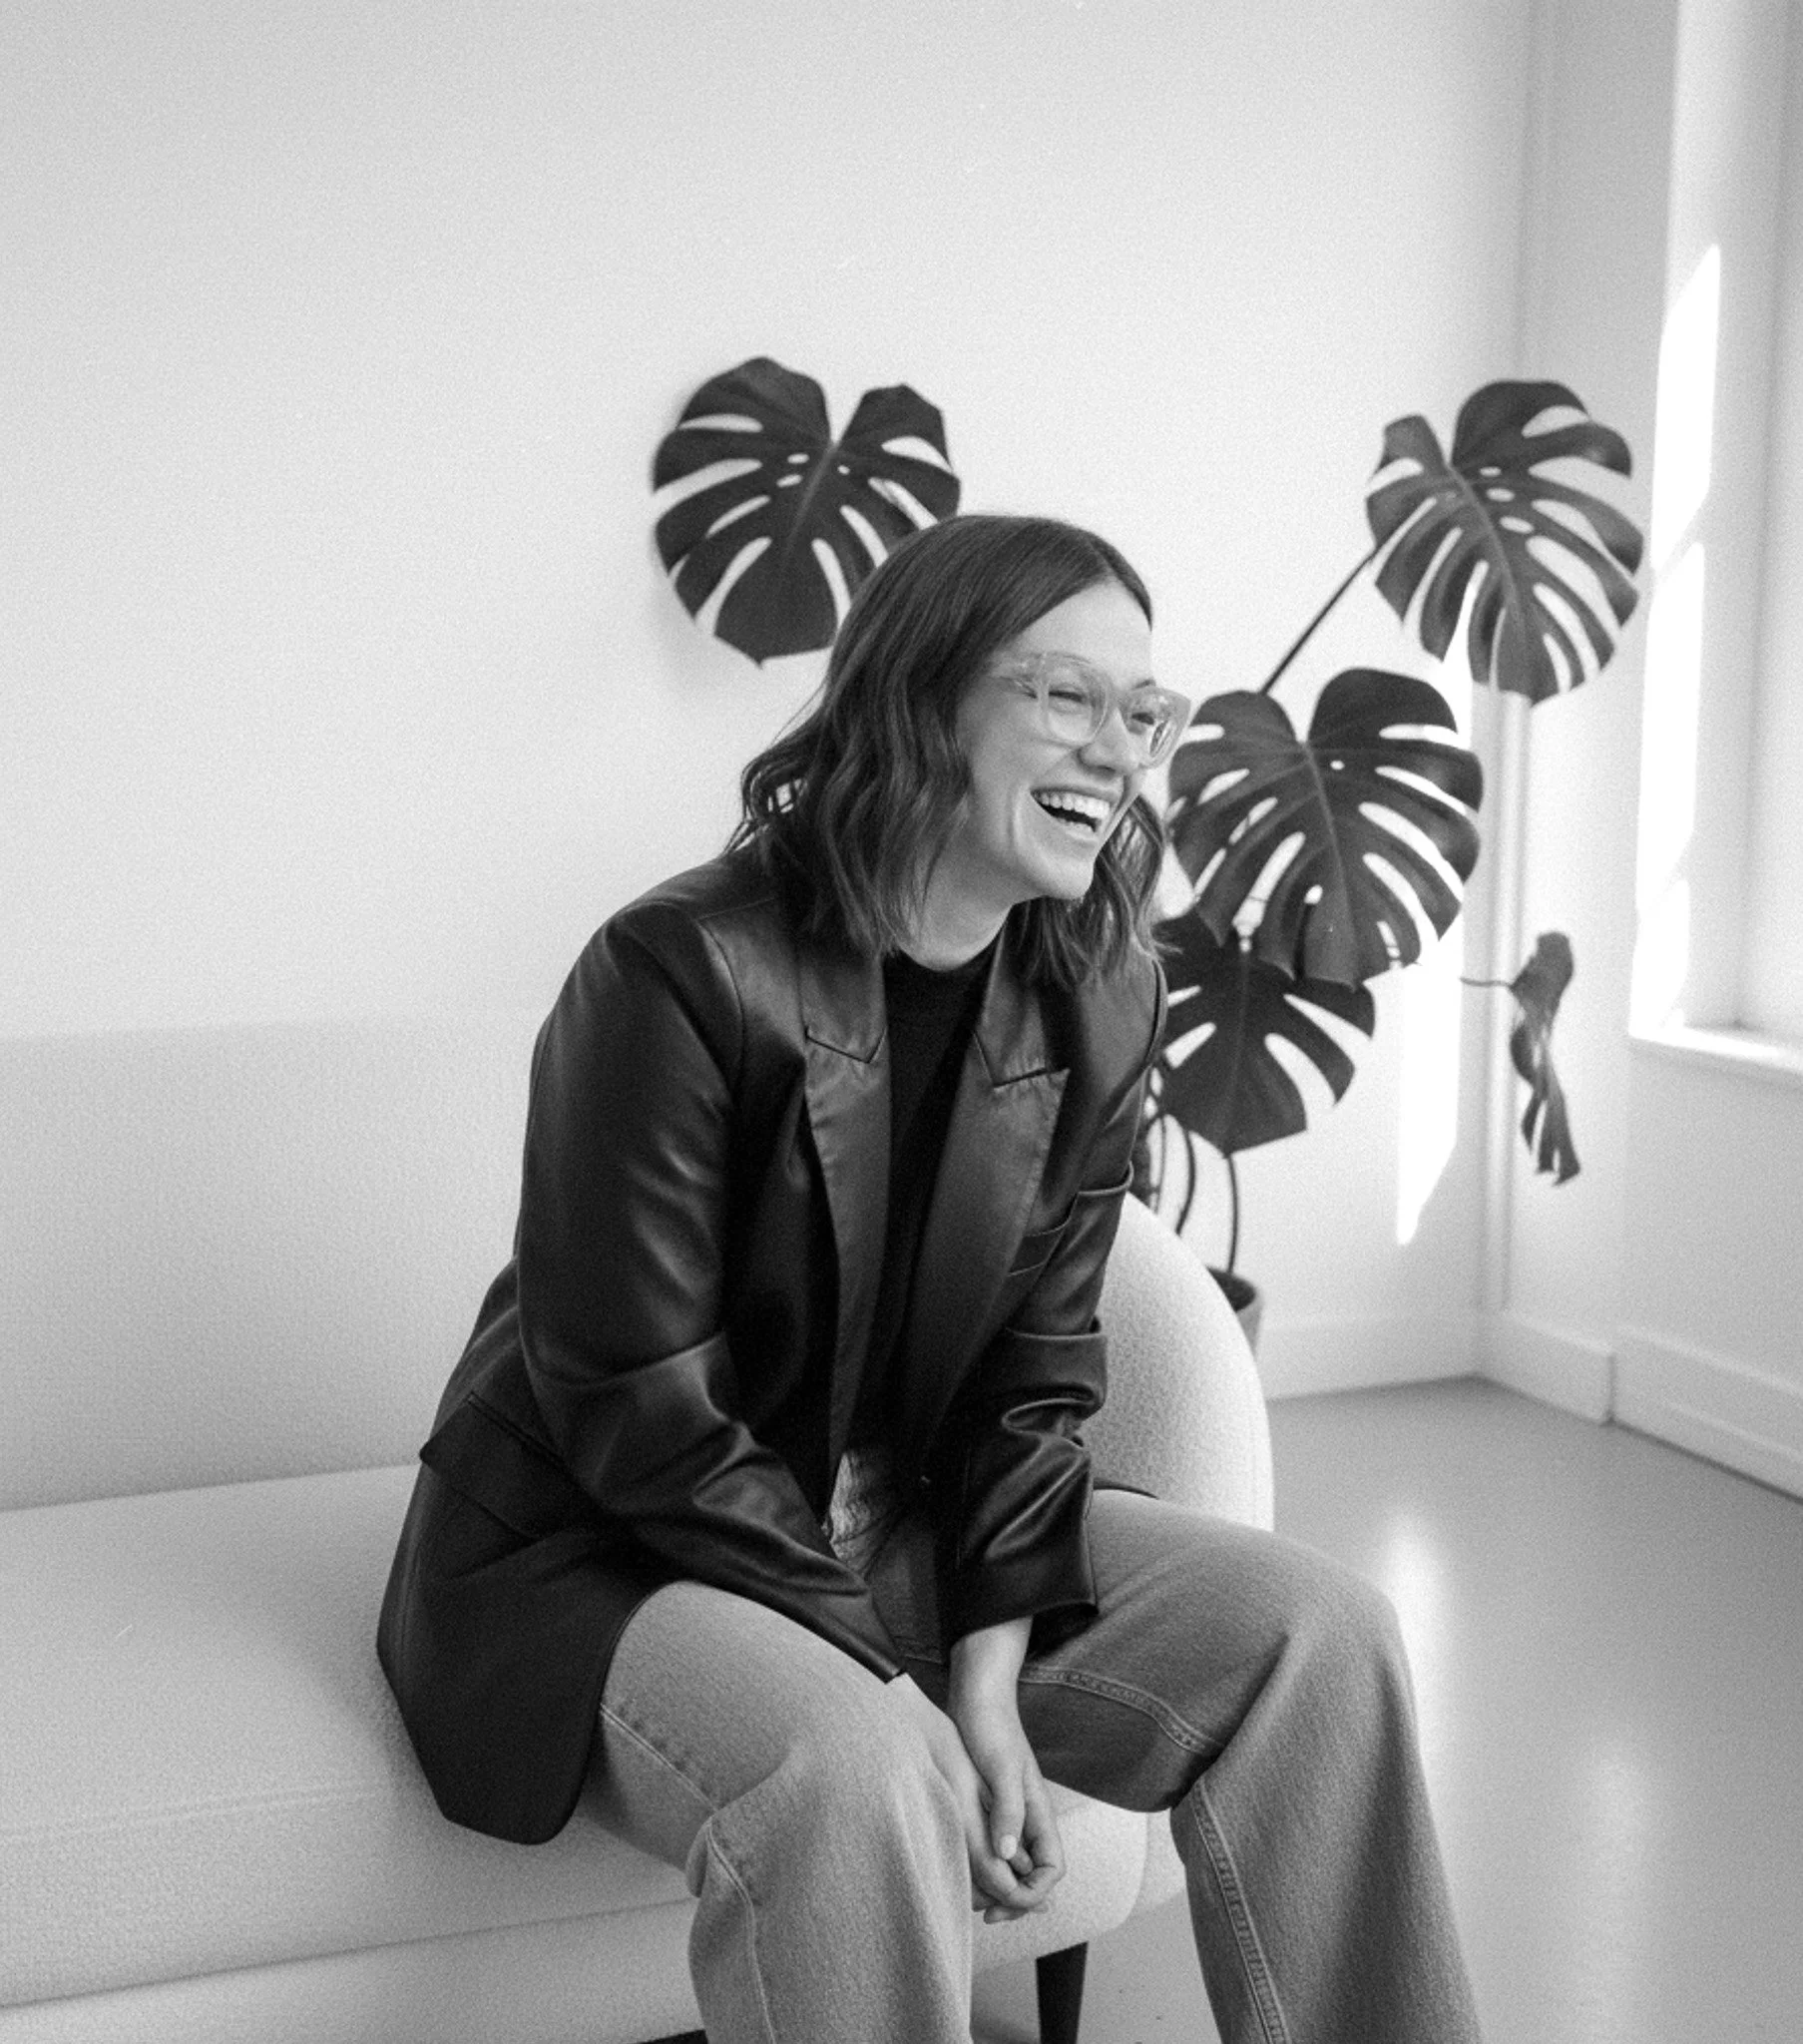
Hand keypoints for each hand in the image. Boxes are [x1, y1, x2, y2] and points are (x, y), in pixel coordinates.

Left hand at [947, 1689, 1063, 1923]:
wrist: (976, 1695)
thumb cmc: (990, 1726)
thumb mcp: (1000, 1768)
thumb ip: (1007, 1810)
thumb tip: (1006, 1855)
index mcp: (1039, 1810)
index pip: (1052, 1868)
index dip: (1034, 1893)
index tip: (1003, 1903)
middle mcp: (1028, 1817)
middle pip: (1034, 1875)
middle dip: (1015, 1899)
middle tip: (985, 1913)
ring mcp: (1010, 1814)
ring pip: (1013, 1866)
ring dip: (998, 1886)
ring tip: (971, 1898)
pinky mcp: (990, 1808)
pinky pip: (995, 1849)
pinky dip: (985, 1866)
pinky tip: (962, 1869)